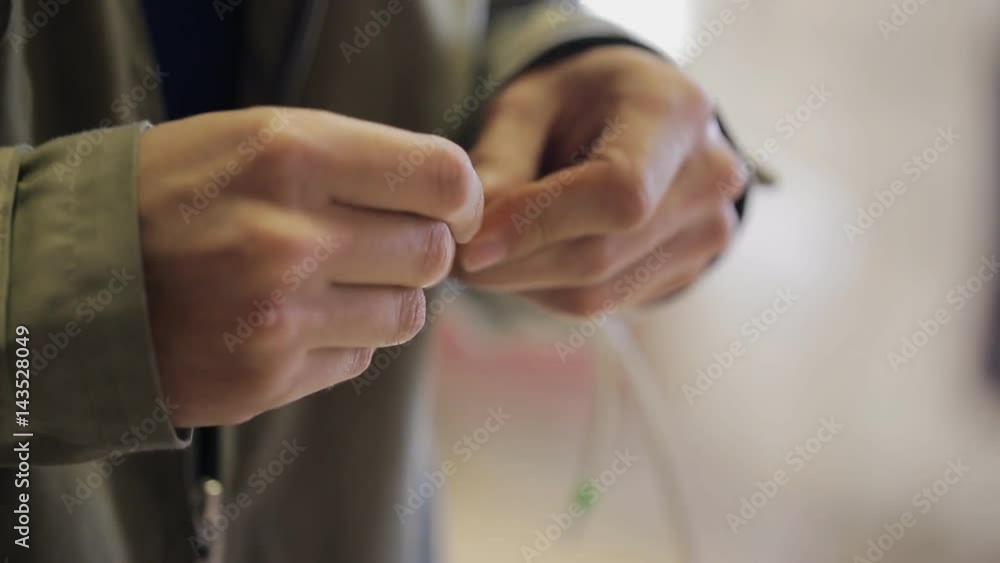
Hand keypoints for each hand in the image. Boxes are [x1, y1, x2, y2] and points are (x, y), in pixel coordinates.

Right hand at [138, 107, 481, 426]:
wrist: (75, 279)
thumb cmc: (179, 195)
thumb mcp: (257, 139)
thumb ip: (356, 160)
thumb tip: (449, 198)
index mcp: (291, 155)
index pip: (441, 178)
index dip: (461, 197)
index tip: (450, 208)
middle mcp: (289, 236)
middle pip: (433, 254)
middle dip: (417, 250)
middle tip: (374, 245)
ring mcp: (278, 315)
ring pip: (407, 314)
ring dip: (383, 299)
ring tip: (327, 283)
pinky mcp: (266, 377)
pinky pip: (358, 358)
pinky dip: (340, 340)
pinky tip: (290, 321)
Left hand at [457, 46, 746, 314]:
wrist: (637, 117)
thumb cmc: (576, 102)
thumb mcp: (528, 105)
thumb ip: (499, 163)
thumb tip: (471, 237)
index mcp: (676, 113)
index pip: (617, 192)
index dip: (539, 224)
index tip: (472, 244)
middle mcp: (710, 177)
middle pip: (603, 252)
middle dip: (515, 265)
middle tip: (454, 260)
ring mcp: (708, 231)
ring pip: (598, 291)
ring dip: (525, 284)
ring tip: (485, 258)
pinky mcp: (687, 270)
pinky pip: (604, 302)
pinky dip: (549, 290)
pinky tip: (526, 262)